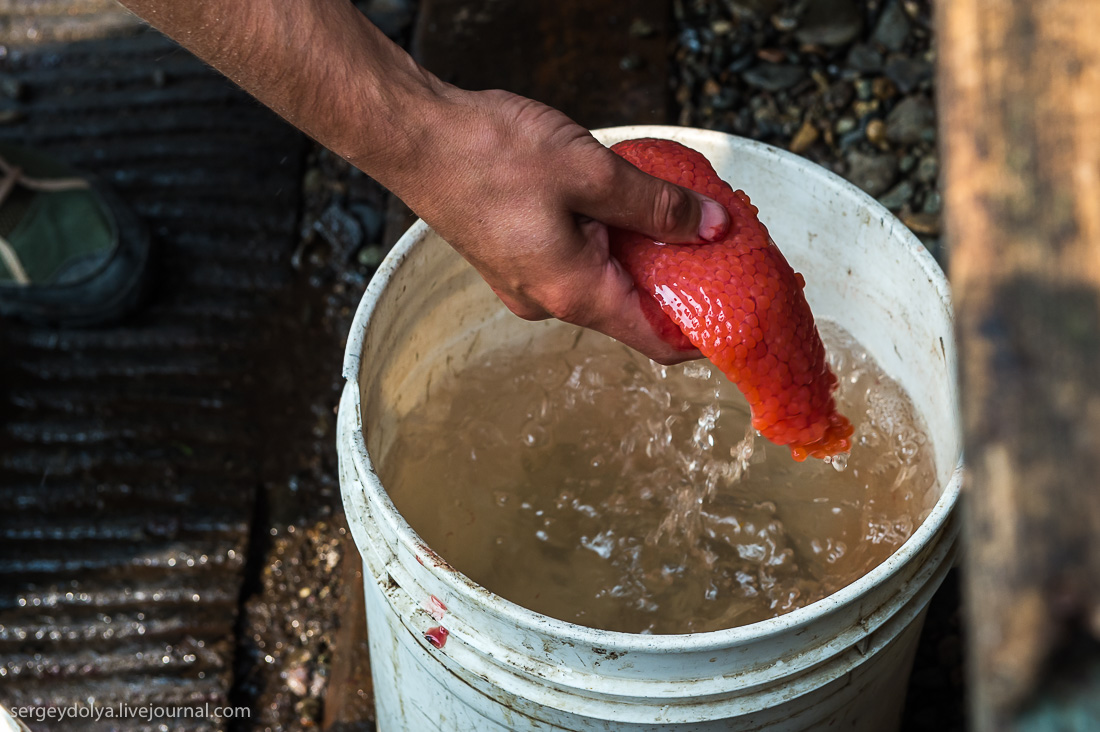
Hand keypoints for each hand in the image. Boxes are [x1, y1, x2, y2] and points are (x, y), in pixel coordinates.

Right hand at [388, 88, 729, 363]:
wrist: (414, 136)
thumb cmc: (491, 154)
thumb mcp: (593, 172)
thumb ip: (658, 206)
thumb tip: (713, 228)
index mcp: (573, 292)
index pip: (654, 342)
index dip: (701, 335)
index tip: (737, 314)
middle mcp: (549, 300)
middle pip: (632, 311)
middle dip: (677, 282)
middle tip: (714, 242)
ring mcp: (526, 283)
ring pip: (602, 283)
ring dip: (638, 256)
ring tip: (669, 213)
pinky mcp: (513, 259)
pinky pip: (574, 263)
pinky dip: (605, 243)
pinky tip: (616, 205)